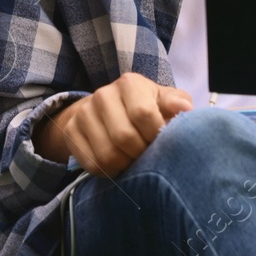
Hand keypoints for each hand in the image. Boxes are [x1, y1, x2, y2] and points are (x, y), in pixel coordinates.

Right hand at [35, 73, 192, 178]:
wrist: (105, 109)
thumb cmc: (145, 107)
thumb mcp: (163, 101)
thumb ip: (176, 103)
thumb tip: (184, 109)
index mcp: (130, 83)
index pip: (143, 114)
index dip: (155, 135)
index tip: (160, 142)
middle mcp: (103, 94)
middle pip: (124, 138)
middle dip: (141, 155)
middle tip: (148, 157)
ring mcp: (84, 112)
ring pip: (107, 155)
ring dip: (125, 166)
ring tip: (134, 162)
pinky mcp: (71, 131)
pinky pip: (92, 164)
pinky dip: (109, 172)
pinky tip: (118, 166)